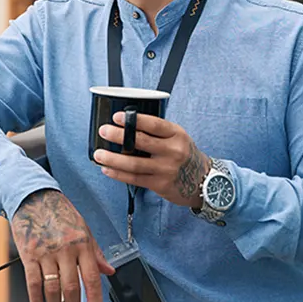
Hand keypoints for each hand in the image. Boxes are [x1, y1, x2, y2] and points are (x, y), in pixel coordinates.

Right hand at [10, 189, 115, 301]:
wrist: (35, 197)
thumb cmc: (61, 213)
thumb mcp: (84, 229)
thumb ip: (95, 252)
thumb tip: (109, 271)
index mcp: (82, 244)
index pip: (92, 277)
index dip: (94, 298)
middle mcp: (66, 249)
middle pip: (71, 287)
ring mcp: (46, 253)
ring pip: (52, 288)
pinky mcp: (29, 254)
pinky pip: (33, 282)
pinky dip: (36, 298)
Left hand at [94, 112, 210, 207]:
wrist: (203, 180)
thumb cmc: (185, 155)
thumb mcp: (179, 137)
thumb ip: (159, 132)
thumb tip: (127, 125)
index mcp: (177, 134)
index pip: (153, 124)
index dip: (134, 120)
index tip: (116, 117)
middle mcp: (173, 151)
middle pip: (140, 141)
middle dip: (118, 135)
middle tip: (103, 131)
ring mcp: (166, 169)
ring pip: (134, 163)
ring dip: (112, 158)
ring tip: (99, 154)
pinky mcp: (160, 184)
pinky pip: (134, 179)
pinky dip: (118, 174)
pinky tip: (107, 169)